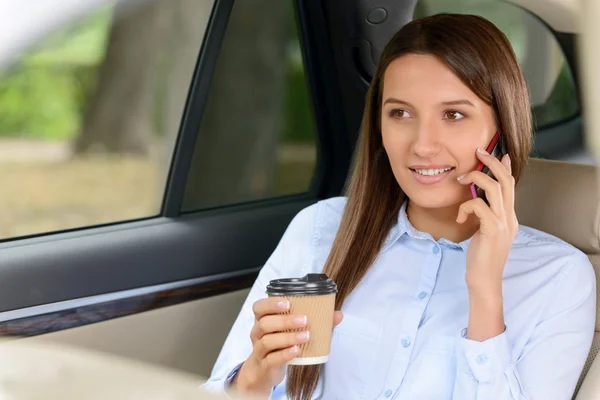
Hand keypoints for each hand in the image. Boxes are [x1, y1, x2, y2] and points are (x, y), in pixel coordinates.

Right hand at [234, 297, 342, 395]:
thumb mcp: (290, 331)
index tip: (288, 303)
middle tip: (304, 320)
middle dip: (284, 320)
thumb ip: (314, 321)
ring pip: (267, 341)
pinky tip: (297, 351)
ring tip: (306, 336)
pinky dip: (285, 354)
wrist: (264, 371)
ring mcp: (259, 350)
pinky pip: (272, 359)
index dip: (271, 303)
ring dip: (288, 337)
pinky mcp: (264, 365)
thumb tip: (338, 315)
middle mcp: (257, 333)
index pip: (259, 307)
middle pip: (264, 323)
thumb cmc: (279, 344)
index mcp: (262, 319)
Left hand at [456, 148, 517, 291]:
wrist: (485, 280)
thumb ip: (485, 216)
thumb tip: (476, 200)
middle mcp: (510, 217)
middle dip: (492, 162)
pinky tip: (459, 219)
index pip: (511, 185)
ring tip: (461, 180)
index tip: (498, 153)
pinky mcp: (492, 230)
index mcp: (509, 217)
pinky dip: (465, 207)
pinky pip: (479, 206)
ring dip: (476, 178)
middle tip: (478, 152)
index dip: (505, 167)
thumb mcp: (485, 232)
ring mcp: (503, 223)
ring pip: (494, 188)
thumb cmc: (481, 257)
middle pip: (506, 180)